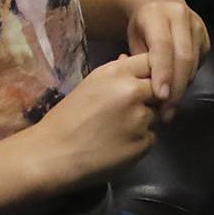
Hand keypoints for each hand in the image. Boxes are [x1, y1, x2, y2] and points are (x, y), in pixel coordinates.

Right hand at [34, 53, 159, 187]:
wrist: (53, 155)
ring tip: (117, 130)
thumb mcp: (90, 85)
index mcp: (117, 73)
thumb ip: (115, 72)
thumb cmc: (67, 119)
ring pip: (156, 115)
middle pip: (160, 88)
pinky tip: (118, 145)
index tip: (144, 83)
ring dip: (144, 121)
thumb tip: (128, 58)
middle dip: (150, 98)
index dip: (151, 73)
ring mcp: (140, 119)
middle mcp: (132, 92)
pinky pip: (150, 138)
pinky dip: (139, 141)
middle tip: (128, 110)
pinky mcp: (143, 143)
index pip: (152, 62)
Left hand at [125, 0, 209, 120]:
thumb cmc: (141, 27)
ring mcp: (197, 25)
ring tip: (169, 107)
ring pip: (193, 63)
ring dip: (182, 87)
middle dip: (176, 87)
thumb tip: (144, 88)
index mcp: (158, 13)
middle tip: (166, 111)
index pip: (162, 46)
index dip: (162, 72)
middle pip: (183, 57)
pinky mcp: (206, 36)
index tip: (160, 97)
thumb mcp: (132, 40)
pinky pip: (199, 63)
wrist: (157, 6)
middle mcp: (181, 16)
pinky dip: (188, 79)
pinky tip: (177, 89)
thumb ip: (138, 61)